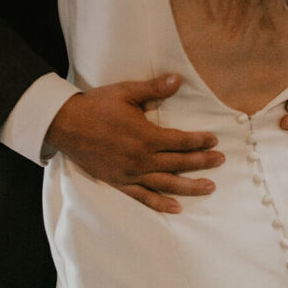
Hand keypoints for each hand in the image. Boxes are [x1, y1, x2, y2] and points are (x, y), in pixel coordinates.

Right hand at [45, 74, 224, 212]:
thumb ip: (154, 88)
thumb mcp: (127, 92)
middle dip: (202, 162)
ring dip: (189, 186)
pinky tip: (176, 208)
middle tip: (220, 161)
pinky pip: (143, 197)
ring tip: (209, 187)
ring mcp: (130, 174)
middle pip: (178, 163)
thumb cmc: (97, 105)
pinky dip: (160, 203)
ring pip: (166, 184)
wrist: (67, 125)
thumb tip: (178, 79)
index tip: (214, 140)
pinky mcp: (119, 183)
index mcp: (145, 136)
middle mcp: (141, 159)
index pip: (180, 141)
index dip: (199, 141)